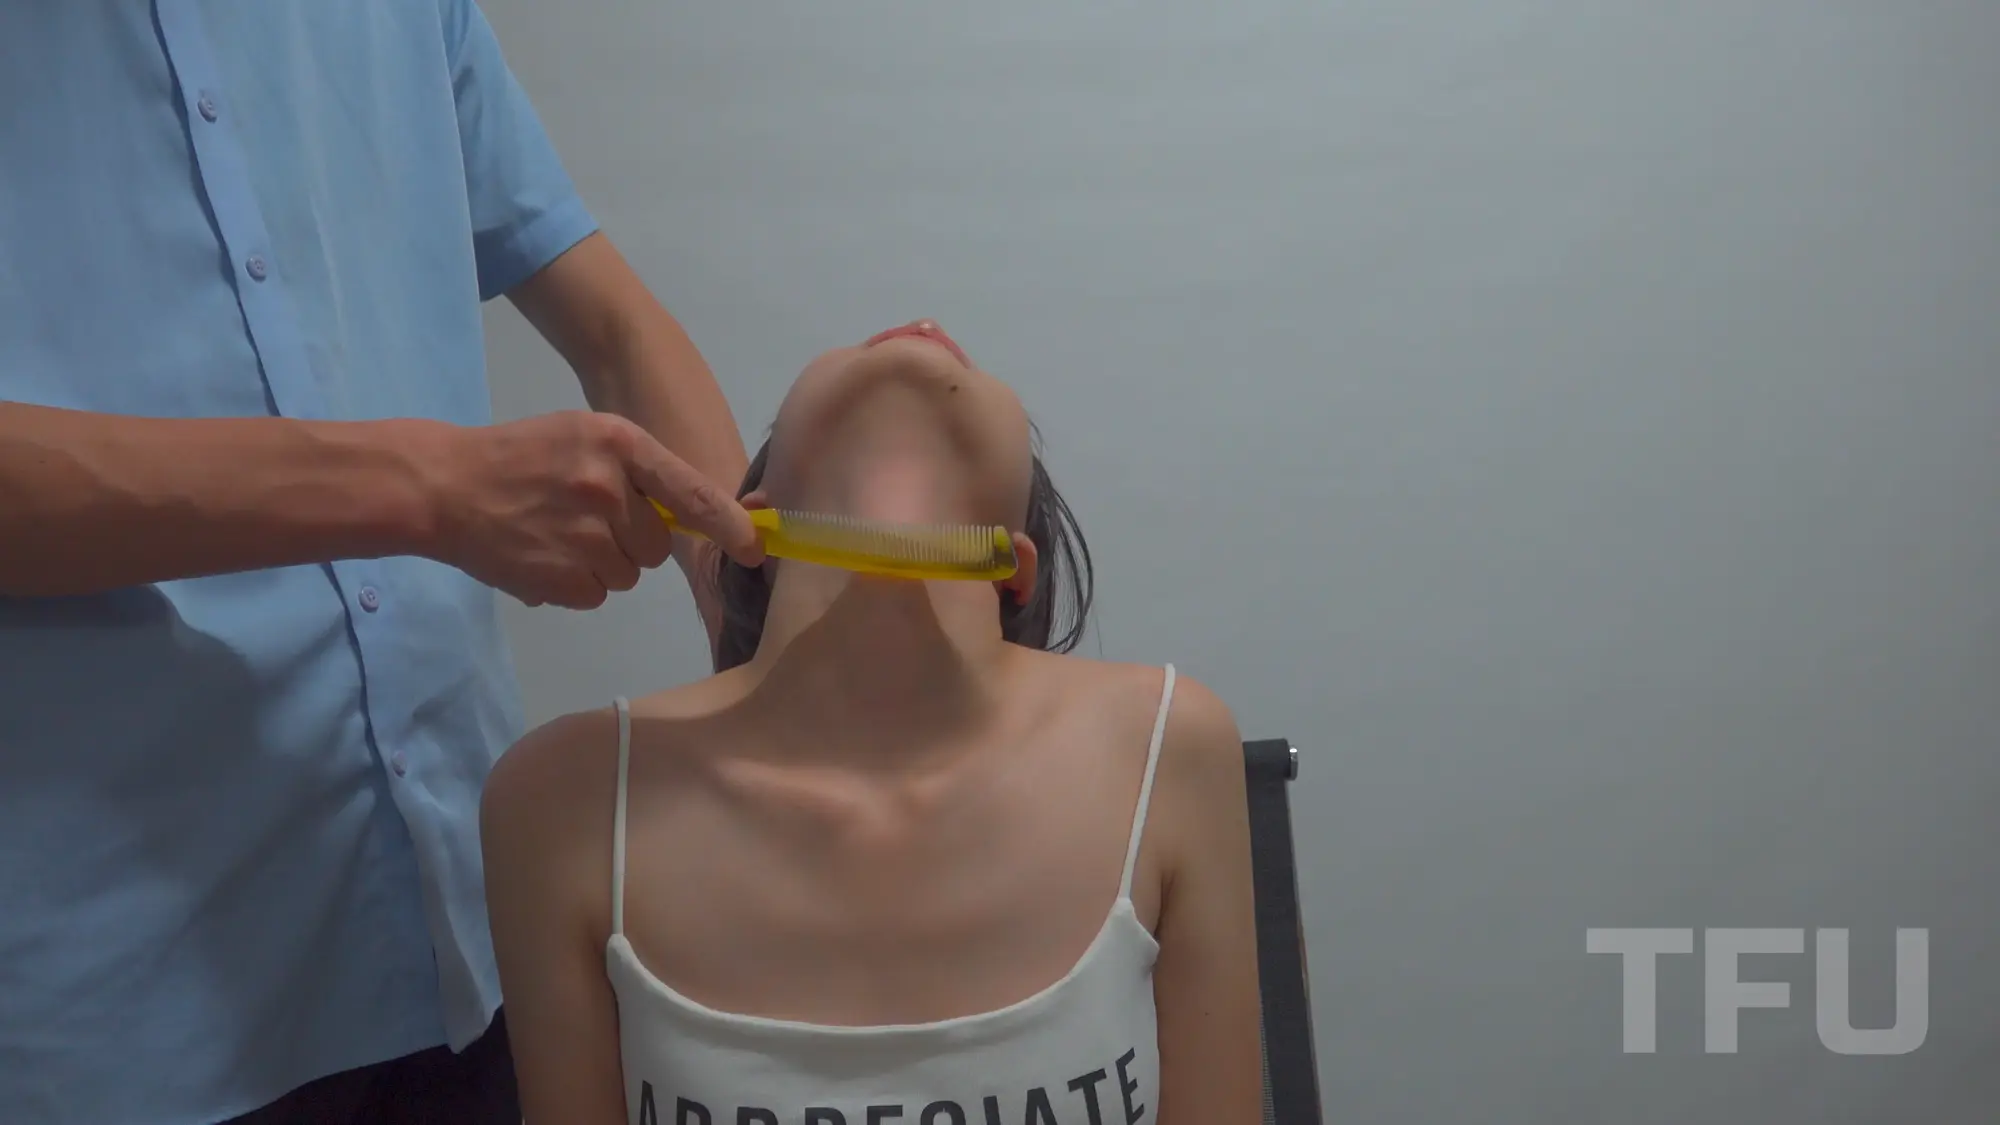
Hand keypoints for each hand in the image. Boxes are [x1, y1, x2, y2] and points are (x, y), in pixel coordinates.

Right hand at [424, 410, 763, 608]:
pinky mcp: (562, 577)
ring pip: (629, 574)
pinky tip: (545, 556)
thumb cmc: (521, 456)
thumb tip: (698, 521)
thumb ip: (638, 472)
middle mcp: (608, 488)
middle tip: (586, 519)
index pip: (693, 493)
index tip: (755, 550)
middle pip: (659, 544)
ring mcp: (584, 535)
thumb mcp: (583, 438)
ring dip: (604, 564)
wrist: (443, 486)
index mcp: (619, 444)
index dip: (730, 527)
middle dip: (633, 540)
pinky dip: (576, 585)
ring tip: (558, 534)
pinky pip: (597, 595)